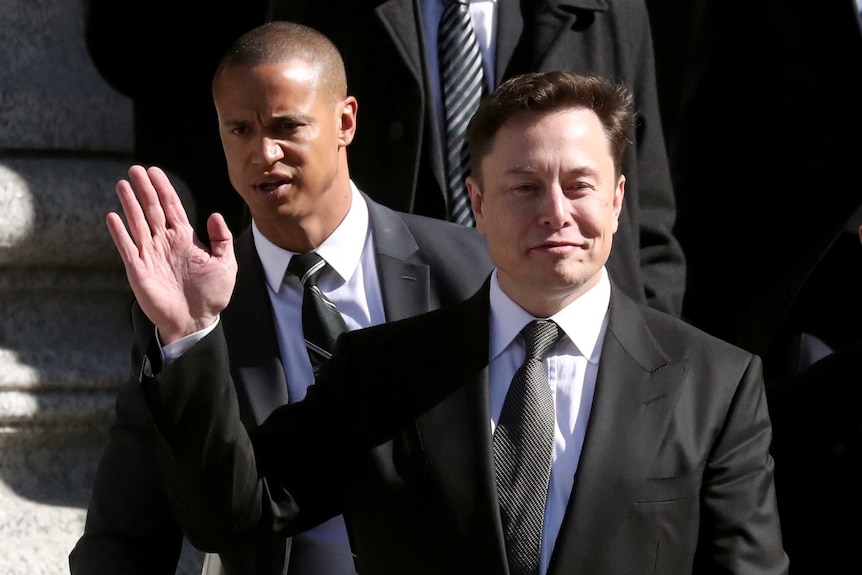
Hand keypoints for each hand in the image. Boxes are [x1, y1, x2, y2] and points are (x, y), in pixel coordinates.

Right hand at [106, 165, 237, 343]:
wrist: (196, 322)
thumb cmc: (212, 296)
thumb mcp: (226, 264)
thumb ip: (221, 239)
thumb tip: (213, 215)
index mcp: (185, 239)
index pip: (172, 207)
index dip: (163, 189)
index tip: (155, 171)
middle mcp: (165, 243)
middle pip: (152, 209)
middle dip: (144, 189)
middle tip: (135, 169)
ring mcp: (151, 255)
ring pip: (138, 223)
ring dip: (130, 204)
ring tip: (122, 184)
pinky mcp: (139, 269)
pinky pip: (127, 247)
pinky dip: (119, 232)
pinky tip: (112, 216)